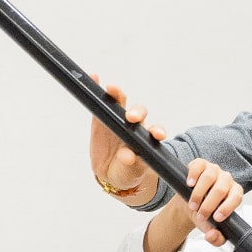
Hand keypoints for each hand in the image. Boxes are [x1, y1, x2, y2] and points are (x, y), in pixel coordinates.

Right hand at [89, 76, 166, 194]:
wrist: (112, 173)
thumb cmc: (128, 172)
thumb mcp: (131, 172)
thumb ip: (130, 164)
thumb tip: (127, 156)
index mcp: (147, 139)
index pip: (154, 130)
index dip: (156, 130)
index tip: (157, 134)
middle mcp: (135, 126)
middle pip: (138, 113)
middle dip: (136, 112)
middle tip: (131, 118)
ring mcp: (118, 120)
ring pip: (120, 103)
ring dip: (118, 94)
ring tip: (111, 89)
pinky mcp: (101, 119)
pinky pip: (101, 102)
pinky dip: (97, 88)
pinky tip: (94, 78)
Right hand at [179, 158, 243, 246]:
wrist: (190, 205)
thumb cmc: (204, 214)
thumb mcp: (210, 229)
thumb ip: (216, 238)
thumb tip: (212, 236)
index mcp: (234, 193)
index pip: (237, 197)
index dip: (227, 207)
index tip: (216, 218)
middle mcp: (226, 179)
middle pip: (221, 188)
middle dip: (209, 205)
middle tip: (200, 215)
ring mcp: (213, 170)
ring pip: (209, 177)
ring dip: (199, 193)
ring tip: (192, 205)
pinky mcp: (200, 164)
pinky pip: (198, 165)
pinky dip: (193, 174)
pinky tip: (189, 184)